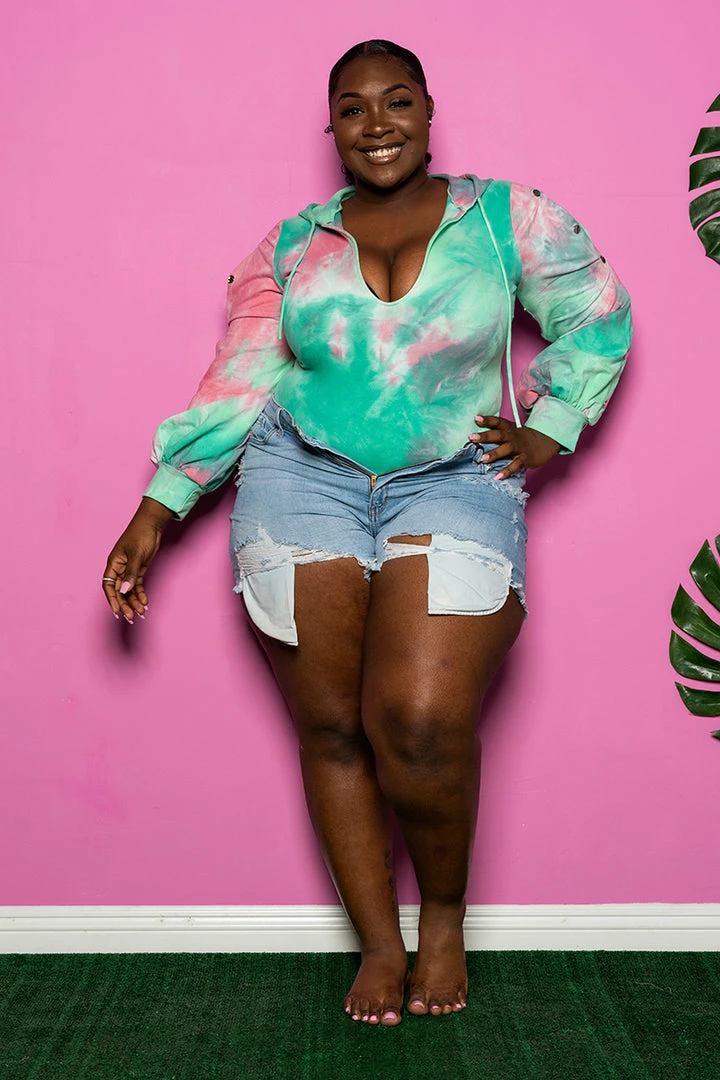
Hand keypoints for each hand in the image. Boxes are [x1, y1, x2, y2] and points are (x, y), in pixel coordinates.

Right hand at [101, 498, 173, 622]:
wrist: (152, 525)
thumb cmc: (140, 535)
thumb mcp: (136, 555)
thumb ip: (130, 573)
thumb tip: (124, 591)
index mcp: (113, 563)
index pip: (108, 585)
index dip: (111, 599)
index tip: (117, 612)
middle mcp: (119, 568)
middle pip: (119, 591)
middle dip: (124, 605)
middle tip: (131, 617)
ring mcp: (129, 570)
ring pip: (129, 590)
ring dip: (134, 602)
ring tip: (141, 613)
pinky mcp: (138, 570)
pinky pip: (137, 585)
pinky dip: (140, 594)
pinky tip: (145, 603)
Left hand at [469, 415, 559, 479]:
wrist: (546, 442)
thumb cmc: (522, 438)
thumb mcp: (512, 432)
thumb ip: (498, 434)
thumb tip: (476, 438)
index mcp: (509, 429)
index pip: (498, 422)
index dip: (487, 420)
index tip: (476, 418)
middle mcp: (513, 437)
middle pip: (499, 434)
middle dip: (485, 436)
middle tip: (471, 437)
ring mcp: (520, 448)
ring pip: (506, 449)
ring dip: (494, 454)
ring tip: (482, 459)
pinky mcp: (526, 459)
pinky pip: (516, 465)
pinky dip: (507, 471)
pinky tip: (497, 477)